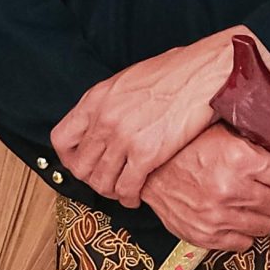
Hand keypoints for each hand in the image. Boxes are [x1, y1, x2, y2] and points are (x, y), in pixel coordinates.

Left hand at [53, 28, 269, 207]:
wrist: (207, 73)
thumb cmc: (177, 73)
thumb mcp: (130, 80)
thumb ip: (110, 104)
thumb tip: (102, 124)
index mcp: (97, 98)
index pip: (62, 140)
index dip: (69, 158)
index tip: (83, 162)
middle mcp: (105, 119)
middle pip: (80, 167)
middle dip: (93, 179)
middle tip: (107, 180)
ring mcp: (124, 137)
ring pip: (101, 182)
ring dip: (111, 191)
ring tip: (123, 189)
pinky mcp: (147, 154)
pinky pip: (127, 188)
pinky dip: (130, 197)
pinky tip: (138, 194)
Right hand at [140, 126, 269, 250]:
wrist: (148, 170)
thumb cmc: (187, 147)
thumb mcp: (224, 131)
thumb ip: (255, 141)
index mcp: (240, 159)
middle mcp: (231, 190)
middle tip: (264, 187)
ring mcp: (218, 217)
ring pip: (265, 226)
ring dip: (260, 214)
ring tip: (248, 202)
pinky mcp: (205, 236)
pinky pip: (243, 243)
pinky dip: (242, 232)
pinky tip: (234, 216)